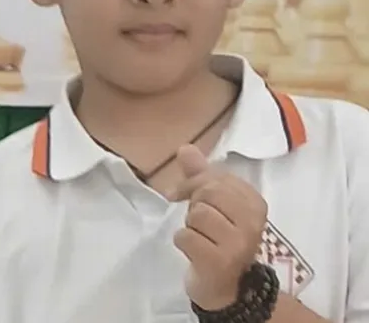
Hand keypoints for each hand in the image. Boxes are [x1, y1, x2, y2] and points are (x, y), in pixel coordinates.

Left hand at [171, 145, 267, 310]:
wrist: (228, 289)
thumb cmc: (219, 240)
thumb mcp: (213, 203)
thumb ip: (200, 174)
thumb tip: (185, 148)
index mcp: (255, 202)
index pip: (215, 177)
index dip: (194, 184)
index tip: (187, 196)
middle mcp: (252, 222)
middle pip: (206, 193)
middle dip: (194, 206)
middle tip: (200, 223)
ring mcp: (238, 244)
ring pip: (196, 214)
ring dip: (189, 226)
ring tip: (201, 238)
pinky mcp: (220, 262)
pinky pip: (185, 236)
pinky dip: (182, 242)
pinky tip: (194, 251)